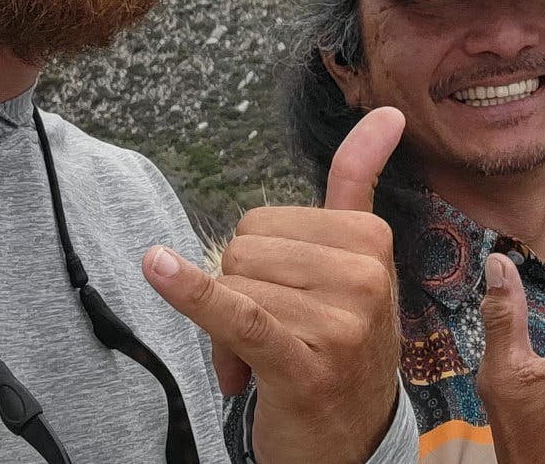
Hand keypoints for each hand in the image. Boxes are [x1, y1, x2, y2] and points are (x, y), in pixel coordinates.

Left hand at [145, 107, 405, 463]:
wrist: (353, 440)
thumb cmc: (342, 342)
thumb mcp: (357, 262)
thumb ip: (359, 182)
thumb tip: (386, 113)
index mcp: (371, 239)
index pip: (264, 220)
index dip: (259, 263)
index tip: (288, 299)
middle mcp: (363, 277)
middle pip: (244, 250)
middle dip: (239, 294)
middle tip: (271, 338)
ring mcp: (338, 323)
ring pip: (233, 288)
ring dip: (228, 334)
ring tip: (263, 363)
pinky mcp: (302, 365)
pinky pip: (236, 315)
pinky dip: (192, 295)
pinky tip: (158, 269)